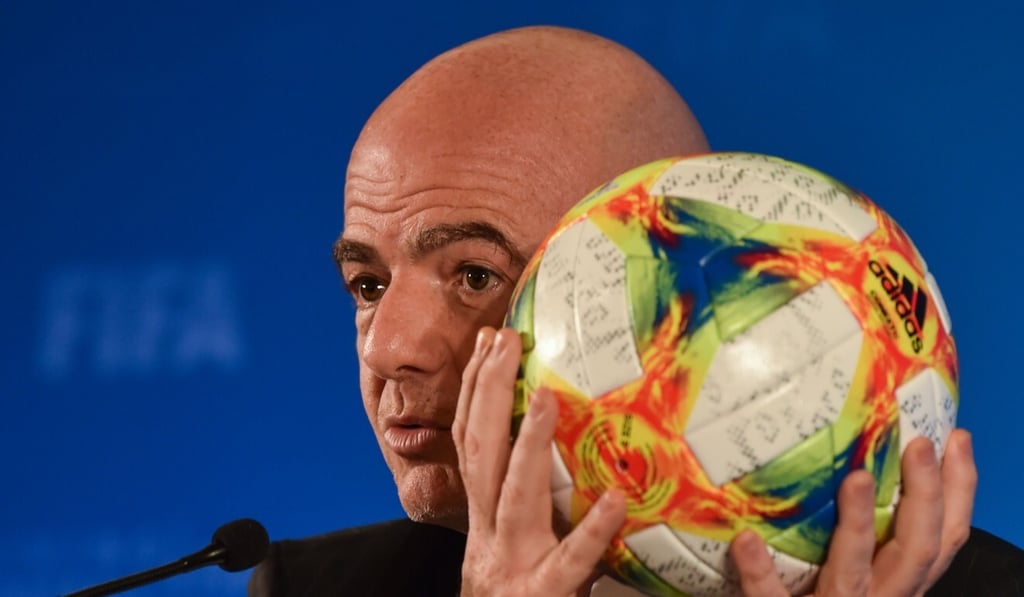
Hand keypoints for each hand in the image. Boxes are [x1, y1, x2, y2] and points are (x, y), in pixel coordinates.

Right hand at [453, 327, 627, 596]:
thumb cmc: (515, 595)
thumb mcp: (508, 546)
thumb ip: (524, 501)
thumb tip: (550, 448)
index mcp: (481, 518)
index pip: (470, 441)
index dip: (474, 390)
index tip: (487, 342)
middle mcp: (489, 533)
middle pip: (480, 454)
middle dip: (487, 394)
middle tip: (503, 341)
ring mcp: (514, 563)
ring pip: (514, 497)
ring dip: (527, 446)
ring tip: (548, 401)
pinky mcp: (547, 594)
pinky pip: (572, 561)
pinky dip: (591, 531)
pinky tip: (616, 502)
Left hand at [729, 430, 976, 595]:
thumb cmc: (819, 593)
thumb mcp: (857, 566)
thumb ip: (871, 528)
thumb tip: (866, 456)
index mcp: (899, 581)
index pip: (942, 537)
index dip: (958, 491)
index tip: (956, 438)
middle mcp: (879, 596)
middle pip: (916, 550)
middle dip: (924, 498)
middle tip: (919, 445)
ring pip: (853, 571)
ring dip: (858, 524)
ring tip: (856, 479)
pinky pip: (773, 596)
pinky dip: (761, 570)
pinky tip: (747, 539)